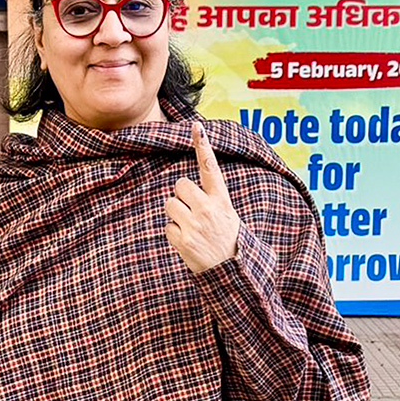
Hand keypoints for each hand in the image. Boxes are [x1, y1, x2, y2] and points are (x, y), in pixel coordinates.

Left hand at [164, 121, 240, 273]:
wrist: (232, 272)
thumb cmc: (228, 240)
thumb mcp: (228, 215)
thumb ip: (210, 199)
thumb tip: (183, 188)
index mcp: (222, 200)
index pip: (210, 168)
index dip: (203, 146)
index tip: (197, 127)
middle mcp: (208, 209)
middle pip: (180, 184)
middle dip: (181, 196)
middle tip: (192, 211)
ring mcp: (194, 225)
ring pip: (170, 204)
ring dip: (176, 214)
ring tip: (191, 228)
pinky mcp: (183, 241)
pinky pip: (167, 227)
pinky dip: (174, 234)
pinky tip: (188, 242)